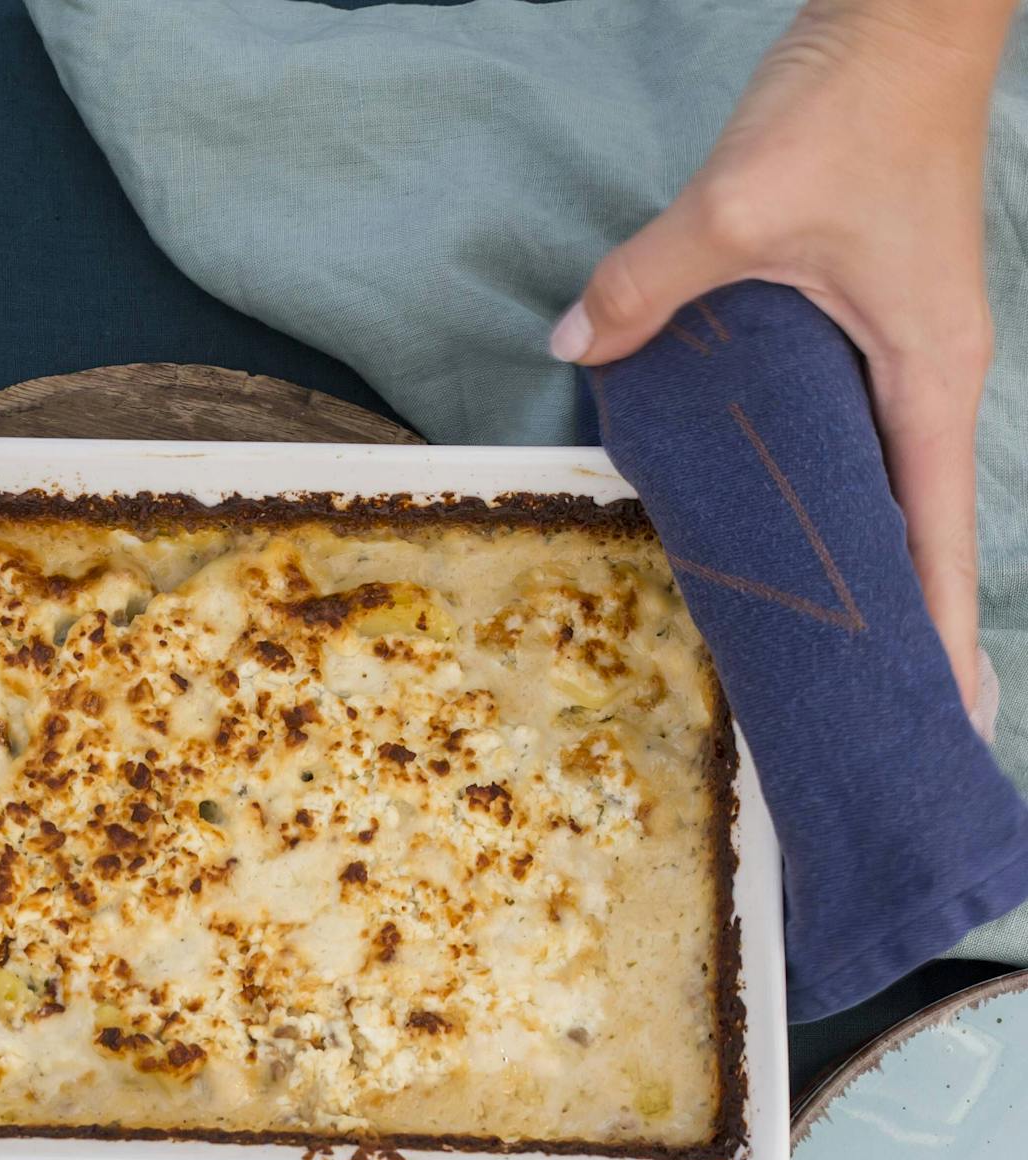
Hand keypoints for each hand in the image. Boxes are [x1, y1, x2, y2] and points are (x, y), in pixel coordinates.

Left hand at [551, 0, 1012, 712]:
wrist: (904, 14)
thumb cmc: (855, 105)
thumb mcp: (740, 201)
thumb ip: (652, 282)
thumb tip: (579, 340)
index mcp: (926, 379)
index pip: (933, 538)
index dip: (933, 634)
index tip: (944, 716)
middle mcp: (927, 386)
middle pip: (918, 538)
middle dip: (908, 634)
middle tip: (887, 725)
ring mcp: (903, 363)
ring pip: (888, 497)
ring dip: (872, 579)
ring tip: (843, 667)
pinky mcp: (871, 335)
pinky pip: (856, 445)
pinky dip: (835, 506)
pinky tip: (794, 546)